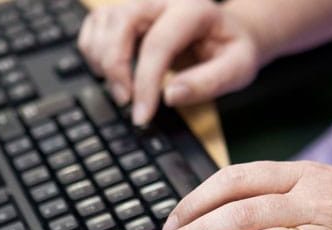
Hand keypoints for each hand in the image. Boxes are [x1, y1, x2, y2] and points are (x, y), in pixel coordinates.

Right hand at [78, 0, 259, 124]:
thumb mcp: (238, 69)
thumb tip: (170, 96)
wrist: (228, 33)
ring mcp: (140, 5)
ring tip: (124, 91)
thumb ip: (209, 82)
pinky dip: (94, 53)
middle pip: (121, 23)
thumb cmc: (231, 51)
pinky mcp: (125, 15)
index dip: (145, 82)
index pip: (158, 43)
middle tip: (126, 101)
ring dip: (102, 61)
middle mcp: (161, 1)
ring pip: (102, 23)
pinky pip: (94, 27)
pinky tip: (113, 74)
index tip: (142, 115)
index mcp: (192, 10)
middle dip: (116, 67)